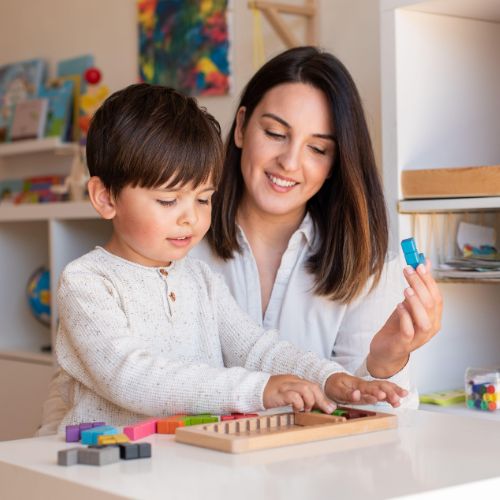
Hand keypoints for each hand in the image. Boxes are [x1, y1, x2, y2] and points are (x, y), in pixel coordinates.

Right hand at [263, 374, 335, 413]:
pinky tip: (297, 409)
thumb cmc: (271, 394)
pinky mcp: (279, 393)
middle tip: (328, 410)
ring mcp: (285, 386)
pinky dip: (298, 403)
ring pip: (305, 389)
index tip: (330, 408)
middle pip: (312, 386)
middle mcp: (292, 381)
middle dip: (322, 399)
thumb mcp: (287, 393)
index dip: (323, 397)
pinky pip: (293, 396)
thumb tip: (313, 407)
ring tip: (307, 408)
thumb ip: (299, 397)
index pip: (313, 386)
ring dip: (310, 401)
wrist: (254, 389)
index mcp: (295, 380)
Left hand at [325, 372, 407, 407]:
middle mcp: (365, 384)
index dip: (374, 392)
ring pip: (383, 386)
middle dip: (389, 392)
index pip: (367, 388)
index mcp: (356, 384)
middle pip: (379, 386)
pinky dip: (393, 391)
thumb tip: (357, 394)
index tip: (382, 396)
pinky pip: (383, 389)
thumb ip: (347, 394)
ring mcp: (369, 387)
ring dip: (393, 390)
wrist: (332, 379)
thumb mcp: (336, 390)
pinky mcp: (371, 390)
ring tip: (404, 396)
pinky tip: (401, 396)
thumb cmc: (334, 385)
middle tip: (397, 399)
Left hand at [368, 259, 442, 377]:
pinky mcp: (405, 344)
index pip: (436, 296)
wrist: (386, 350)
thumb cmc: (398, 327)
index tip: (418, 265)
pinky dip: (405, 317)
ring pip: (424, 319)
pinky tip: (399, 306)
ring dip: (416, 302)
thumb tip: (423, 263)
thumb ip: (417, 286)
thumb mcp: (407, 304)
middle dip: (420, 285)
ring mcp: (419, 338)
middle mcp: (430, 328)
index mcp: (434, 317)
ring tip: (405, 289)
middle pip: (431, 304)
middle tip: (408, 271)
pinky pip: (408, 330)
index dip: (428, 280)